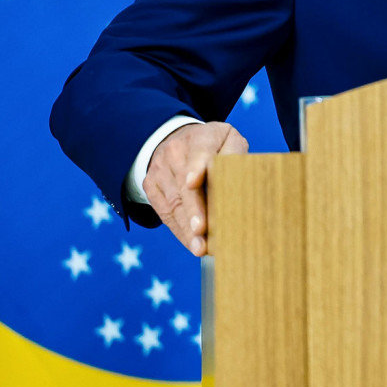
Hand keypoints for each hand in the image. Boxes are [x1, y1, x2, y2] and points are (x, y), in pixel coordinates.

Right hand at [142, 121, 248, 256]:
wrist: (179, 139)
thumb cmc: (214, 145)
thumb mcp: (229, 139)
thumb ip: (234, 154)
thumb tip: (236, 176)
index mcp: (199, 139)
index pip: (198, 152)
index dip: (195, 168)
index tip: (193, 183)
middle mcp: (175, 153)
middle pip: (183, 185)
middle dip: (193, 211)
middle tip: (201, 232)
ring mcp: (159, 170)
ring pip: (172, 203)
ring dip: (186, 228)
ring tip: (200, 248)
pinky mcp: (151, 186)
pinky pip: (163, 211)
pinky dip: (178, 229)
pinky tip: (190, 243)